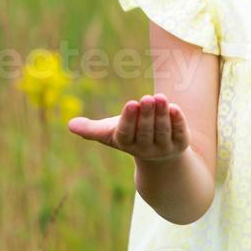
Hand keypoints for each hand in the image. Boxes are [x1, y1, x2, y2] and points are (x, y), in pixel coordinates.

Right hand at [67, 93, 188, 162]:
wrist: (157, 153)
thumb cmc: (129, 135)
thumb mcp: (110, 132)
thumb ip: (91, 129)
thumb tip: (70, 125)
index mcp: (126, 143)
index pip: (126, 133)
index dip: (129, 119)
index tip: (131, 103)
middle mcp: (145, 148)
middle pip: (146, 131)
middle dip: (147, 114)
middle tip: (147, 97)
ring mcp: (163, 147)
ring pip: (163, 130)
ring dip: (162, 114)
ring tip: (160, 97)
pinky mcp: (180, 143)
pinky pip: (180, 132)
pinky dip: (178, 120)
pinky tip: (174, 107)